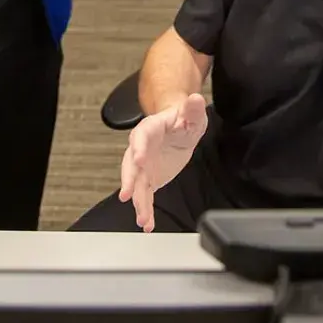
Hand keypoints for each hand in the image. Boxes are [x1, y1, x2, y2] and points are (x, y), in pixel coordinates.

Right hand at [119, 93, 207, 231]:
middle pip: (131, 164)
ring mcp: (143, 165)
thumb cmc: (183, 119)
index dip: (139, 147)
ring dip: (138, 202)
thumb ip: (193, 108)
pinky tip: (147, 224)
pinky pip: (145, 195)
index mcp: (151, 128)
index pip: (141, 136)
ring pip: (137, 184)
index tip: (139, 159)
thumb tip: (195, 99)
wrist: (178, 128)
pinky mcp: (149, 178)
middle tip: (127, 194)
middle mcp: (142, 147)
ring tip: (142, 218)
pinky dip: (146, 209)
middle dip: (129, 180)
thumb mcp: (193, 114)